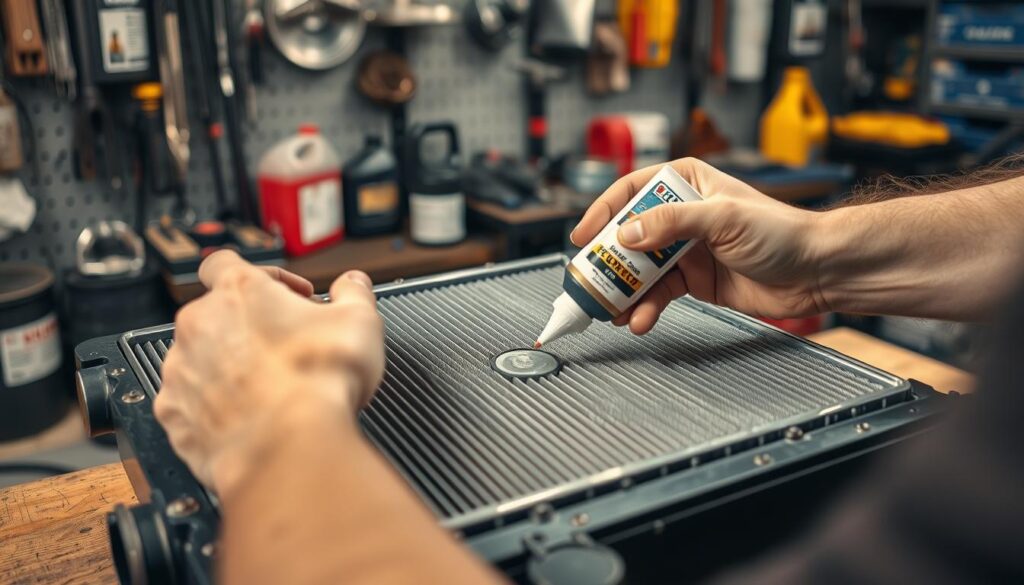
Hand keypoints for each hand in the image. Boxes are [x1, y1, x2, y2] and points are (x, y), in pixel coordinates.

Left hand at [154, 250, 384, 494]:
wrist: (290, 448)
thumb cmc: (320, 381)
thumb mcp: (360, 321)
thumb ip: (353, 293)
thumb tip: (353, 284)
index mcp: (238, 291)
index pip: (226, 263)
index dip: (262, 278)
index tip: (289, 297)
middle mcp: (199, 325)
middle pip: (216, 315)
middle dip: (249, 329)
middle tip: (288, 349)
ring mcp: (181, 371)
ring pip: (200, 360)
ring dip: (228, 369)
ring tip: (269, 391)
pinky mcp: (174, 416)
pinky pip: (189, 405)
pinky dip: (213, 410)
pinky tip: (247, 419)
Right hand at [571, 158, 829, 333]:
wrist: (816, 272)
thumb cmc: (781, 233)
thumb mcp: (723, 218)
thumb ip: (672, 224)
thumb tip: (626, 234)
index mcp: (687, 184)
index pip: (632, 192)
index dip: (603, 213)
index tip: (581, 237)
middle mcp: (681, 215)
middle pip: (629, 235)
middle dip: (608, 260)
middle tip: (588, 281)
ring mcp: (685, 249)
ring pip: (640, 269)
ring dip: (624, 290)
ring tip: (610, 310)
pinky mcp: (693, 281)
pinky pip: (658, 294)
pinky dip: (645, 308)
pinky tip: (638, 320)